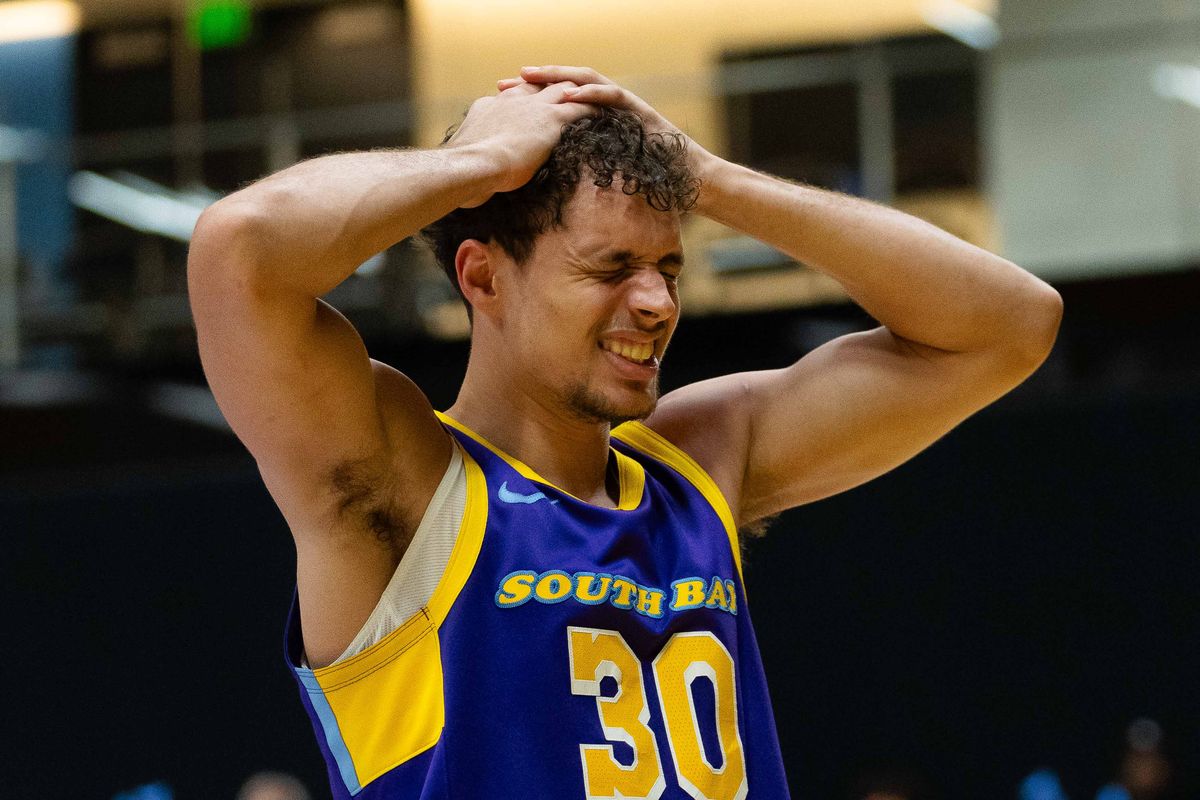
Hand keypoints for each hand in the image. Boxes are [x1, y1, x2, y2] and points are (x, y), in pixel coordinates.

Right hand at [445, 79, 596, 206]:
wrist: (472, 166)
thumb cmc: (465, 171)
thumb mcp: (469, 157)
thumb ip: (477, 155)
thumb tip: (478, 173)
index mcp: (491, 107)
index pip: (513, 95)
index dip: (526, 97)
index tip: (535, 105)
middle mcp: (514, 100)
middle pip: (540, 86)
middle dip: (554, 88)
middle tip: (570, 96)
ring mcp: (534, 108)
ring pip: (564, 91)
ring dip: (579, 94)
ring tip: (594, 101)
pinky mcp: (552, 120)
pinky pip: (581, 108)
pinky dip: (594, 109)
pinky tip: (606, 115)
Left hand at [496, 65, 716, 178]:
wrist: (689, 184)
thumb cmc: (650, 186)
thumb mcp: (603, 179)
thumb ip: (579, 173)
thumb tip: (546, 190)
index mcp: (595, 123)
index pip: (556, 105)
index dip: (528, 103)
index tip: (499, 105)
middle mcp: (607, 108)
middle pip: (564, 87)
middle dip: (532, 84)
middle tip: (502, 85)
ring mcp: (624, 107)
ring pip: (586, 81)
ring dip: (557, 77)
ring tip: (530, 75)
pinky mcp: (640, 111)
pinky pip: (613, 96)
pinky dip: (590, 93)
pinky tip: (570, 94)